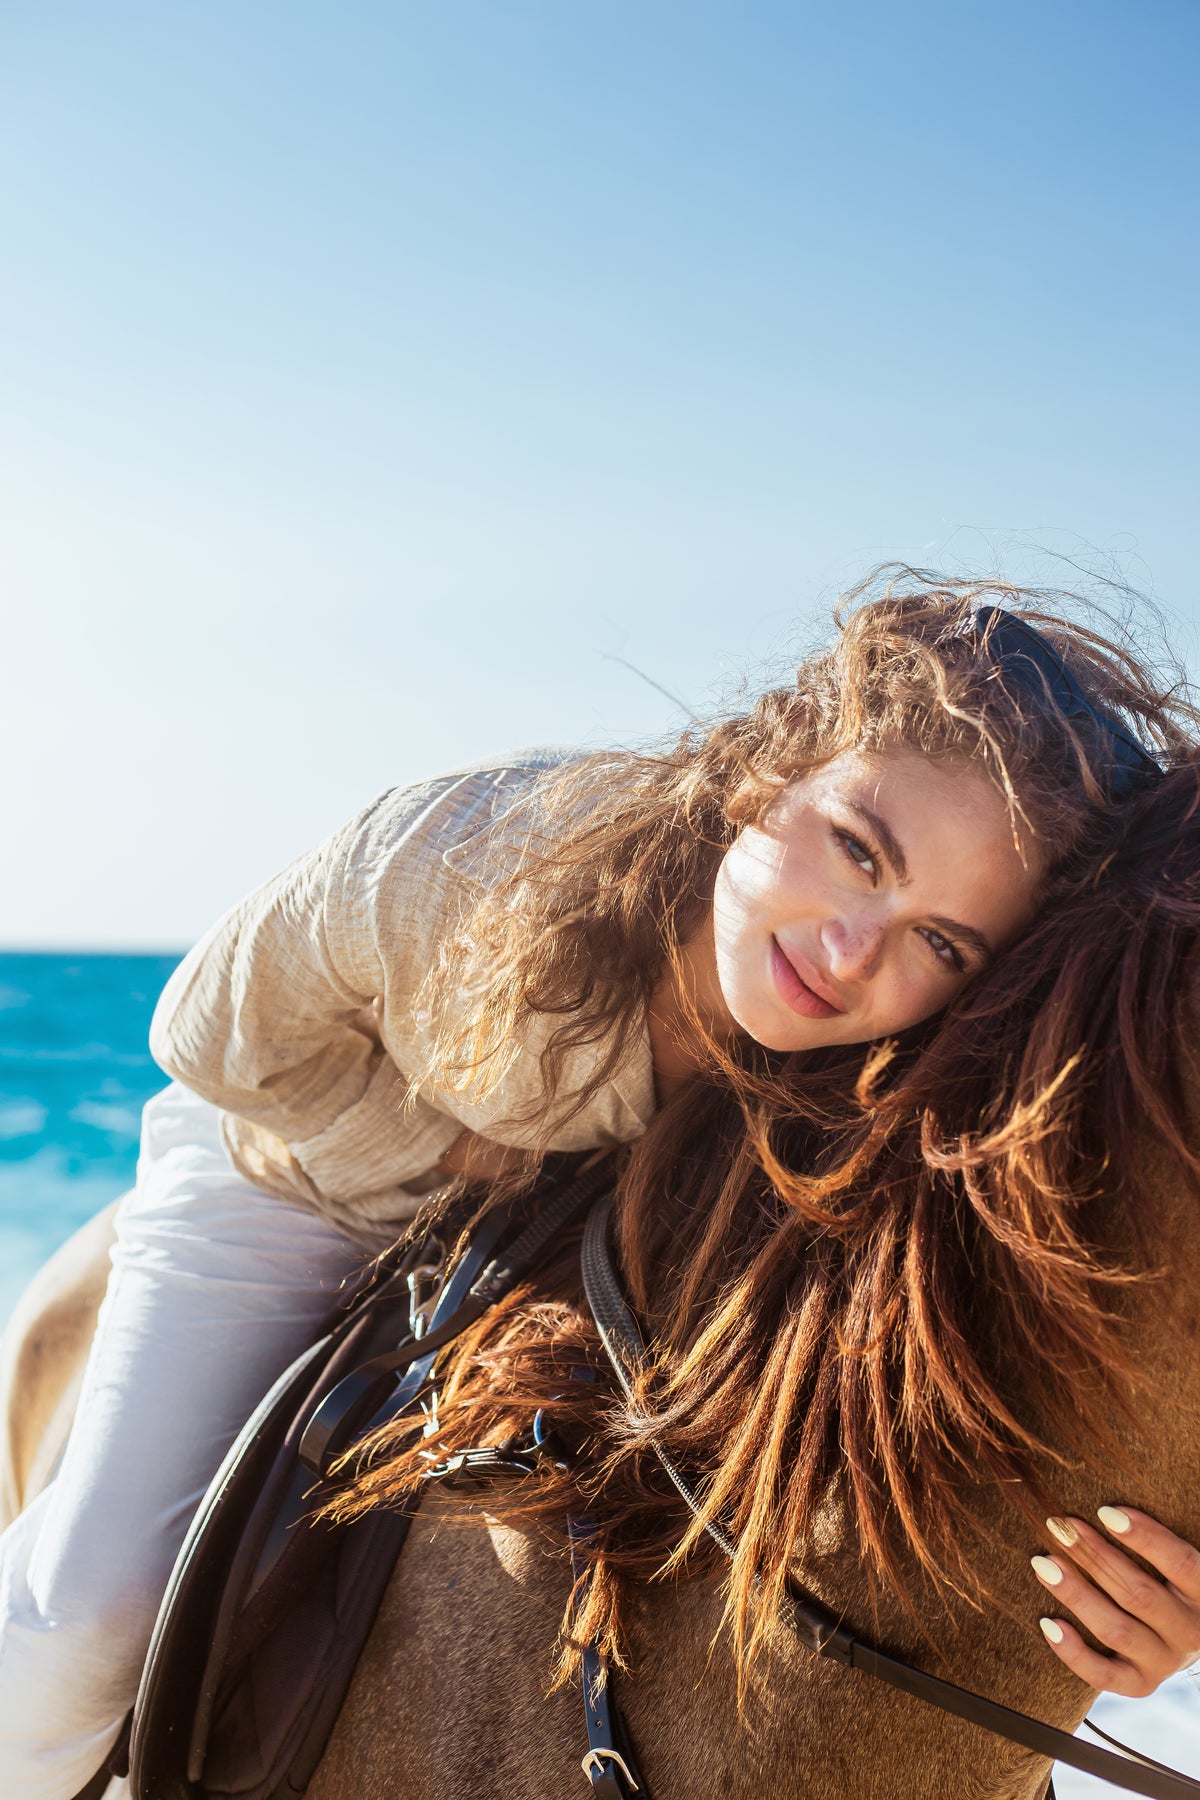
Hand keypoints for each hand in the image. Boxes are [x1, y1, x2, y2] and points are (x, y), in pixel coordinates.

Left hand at [1032, 1507, 1199, 1696]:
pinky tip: (1048, 1623)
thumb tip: (1110, 1507)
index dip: (1145, 1537)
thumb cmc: (1171, 1580)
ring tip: (1044, 1564)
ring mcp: (1165, 1661)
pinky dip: (1074, 1652)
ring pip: (1116, 1631)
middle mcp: (1190, 1633)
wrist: (1183, 1634)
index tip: (1105, 1512)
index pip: (1180, 1563)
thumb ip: (1159, 1542)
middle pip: (1138, 1594)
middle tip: (1059, 1528)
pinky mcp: (1141, 1684)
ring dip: (1076, 1595)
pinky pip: (1104, 1675)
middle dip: (1093, 1557)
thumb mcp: (1177, 1563)